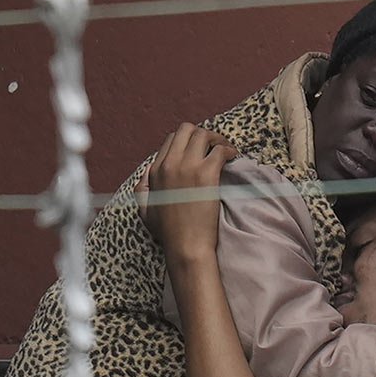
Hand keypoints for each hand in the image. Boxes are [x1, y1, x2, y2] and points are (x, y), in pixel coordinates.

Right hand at [138, 123, 237, 258]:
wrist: (186, 246)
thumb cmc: (169, 234)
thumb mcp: (145, 211)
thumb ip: (142, 189)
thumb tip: (147, 174)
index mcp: (156, 171)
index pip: (171, 140)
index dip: (187, 142)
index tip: (199, 151)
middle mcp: (170, 164)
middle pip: (187, 130)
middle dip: (202, 134)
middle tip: (213, 146)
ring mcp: (188, 167)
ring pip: (204, 135)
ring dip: (217, 139)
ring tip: (226, 151)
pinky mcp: (207, 173)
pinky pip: (220, 149)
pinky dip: (229, 150)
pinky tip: (233, 158)